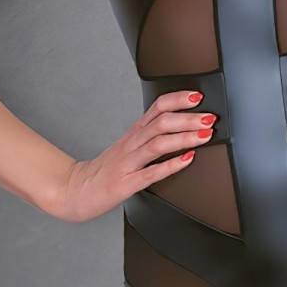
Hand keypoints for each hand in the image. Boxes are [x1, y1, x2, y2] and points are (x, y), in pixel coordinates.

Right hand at [54, 89, 216, 222]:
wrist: (76, 190)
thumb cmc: (107, 169)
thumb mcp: (130, 146)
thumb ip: (152, 135)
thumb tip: (182, 126)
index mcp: (135, 132)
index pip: (157, 106)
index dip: (178, 99)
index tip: (198, 96)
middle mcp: (132, 143)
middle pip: (161, 122)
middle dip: (188, 118)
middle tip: (210, 117)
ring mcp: (128, 163)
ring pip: (157, 143)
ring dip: (184, 136)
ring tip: (204, 135)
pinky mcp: (125, 184)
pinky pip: (150, 172)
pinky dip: (171, 165)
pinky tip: (187, 160)